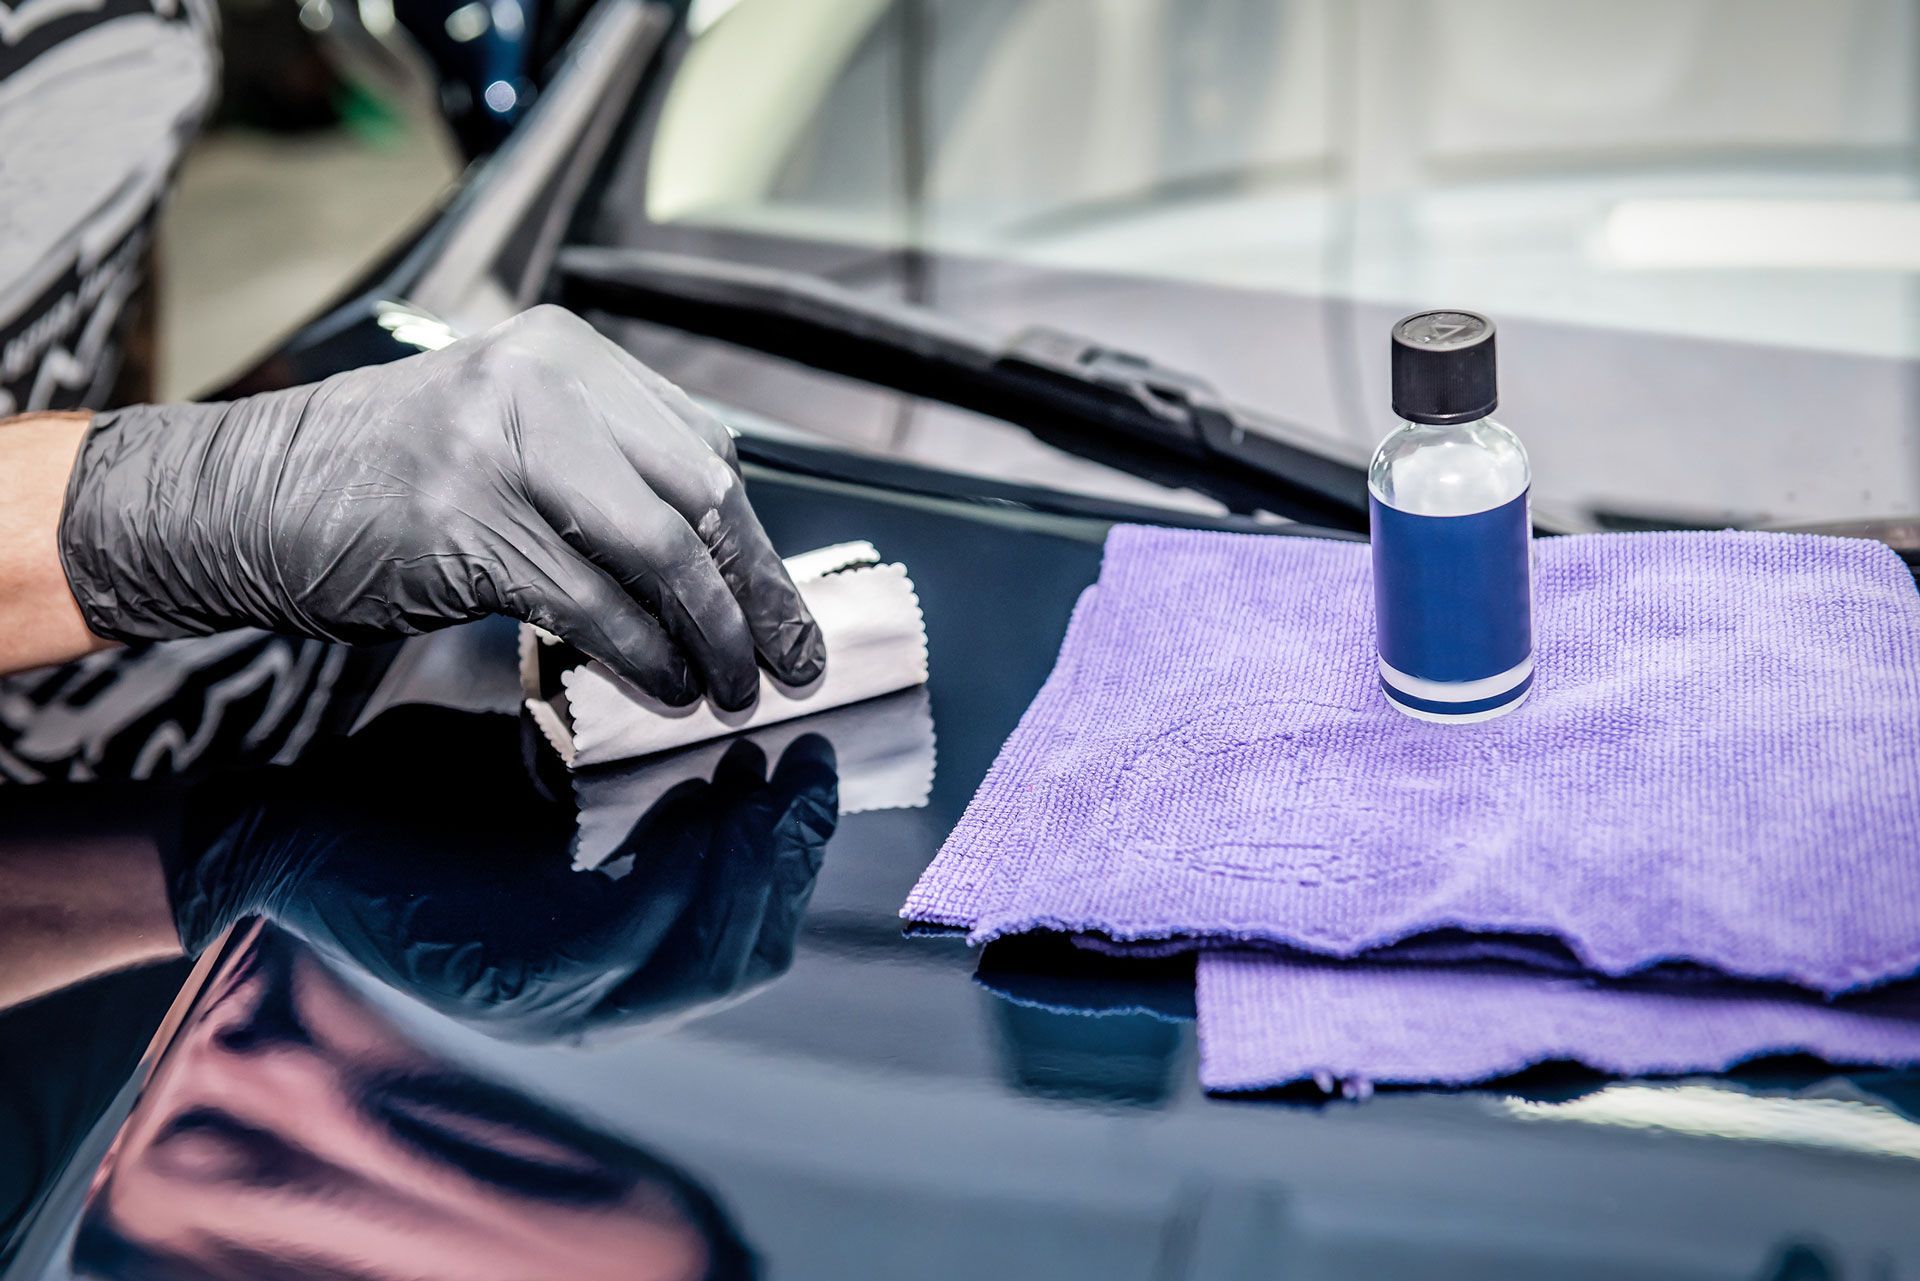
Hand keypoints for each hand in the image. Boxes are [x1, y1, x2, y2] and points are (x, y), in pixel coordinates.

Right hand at [59, 306, 822, 708]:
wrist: (241, 499)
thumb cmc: (380, 481)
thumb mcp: (509, 437)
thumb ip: (606, 474)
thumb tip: (718, 564)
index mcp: (567, 354)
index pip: (705, 450)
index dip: (757, 543)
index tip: (785, 607)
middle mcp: (544, 384)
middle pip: (702, 496)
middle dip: (758, 595)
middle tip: (790, 661)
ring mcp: (504, 450)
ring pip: (661, 556)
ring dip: (713, 638)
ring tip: (731, 688)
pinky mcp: (468, 526)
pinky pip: (597, 605)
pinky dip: (646, 658)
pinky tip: (665, 687)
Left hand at [165, 710, 838, 1039]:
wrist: (280, 817)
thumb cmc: (419, 791)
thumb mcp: (554, 779)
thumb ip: (642, 774)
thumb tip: (738, 708)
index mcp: (614, 961)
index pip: (749, 939)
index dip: (795, 861)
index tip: (813, 767)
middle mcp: (597, 1001)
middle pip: (744, 957)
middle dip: (789, 864)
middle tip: (807, 770)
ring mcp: (554, 1006)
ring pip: (702, 961)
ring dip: (748, 867)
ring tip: (764, 777)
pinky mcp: (506, 985)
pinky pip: (625, 938)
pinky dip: (672, 874)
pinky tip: (690, 801)